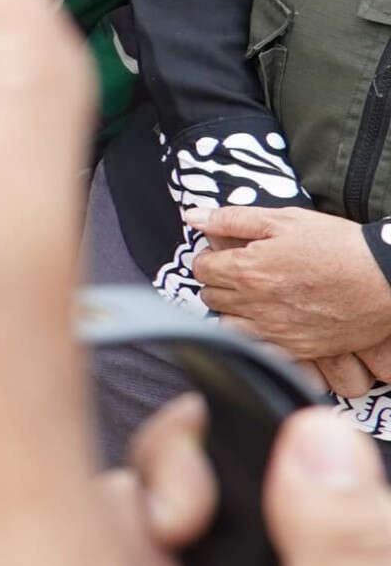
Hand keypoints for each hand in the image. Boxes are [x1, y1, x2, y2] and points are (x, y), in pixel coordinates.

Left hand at [184, 206, 390, 367]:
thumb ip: (233, 219)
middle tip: (242, 273)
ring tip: (255, 296)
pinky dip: (256, 333)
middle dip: (220, 282)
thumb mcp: (286, 220)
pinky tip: (272, 318)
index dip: (211, 258)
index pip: (201, 269)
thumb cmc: (339, 246)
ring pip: (227, 324)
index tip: (226, 255)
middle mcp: (254, 304)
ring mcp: (275, 330)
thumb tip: (193, 217)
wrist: (387, 279)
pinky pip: (257, 345)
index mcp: (247, 270)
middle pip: (210, 297)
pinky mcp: (296, 348)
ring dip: (233, 310)